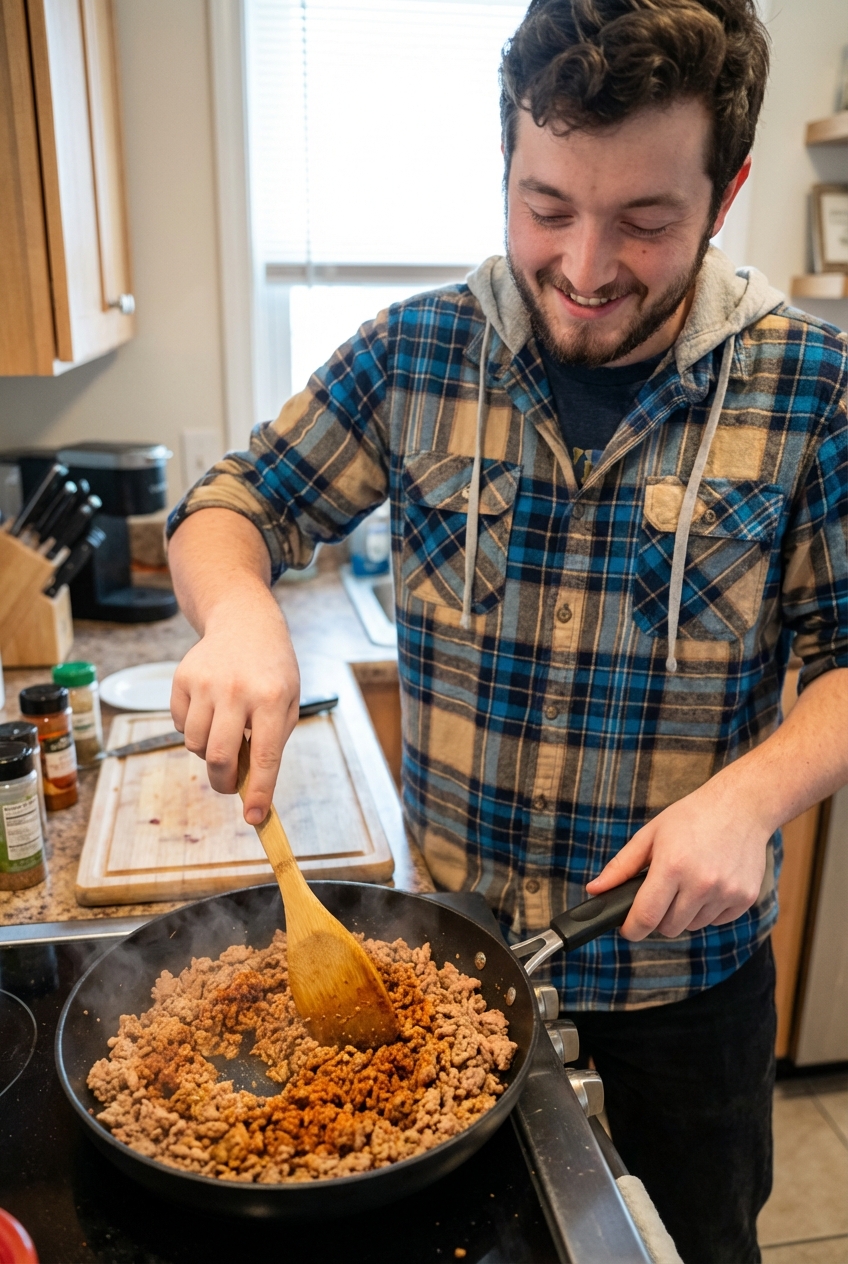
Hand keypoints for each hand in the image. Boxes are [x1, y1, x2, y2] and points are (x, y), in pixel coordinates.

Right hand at [170, 587, 300, 824]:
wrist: (245, 623)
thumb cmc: (272, 670)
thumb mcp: (290, 700)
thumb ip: (272, 741)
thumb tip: (249, 785)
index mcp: (273, 698)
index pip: (265, 755)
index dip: (259, 791)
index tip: (255, 817)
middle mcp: (238, 690)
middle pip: (220, 755)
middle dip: (223, 782)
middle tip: (229, 786)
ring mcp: (206, 682)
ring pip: (195, 743)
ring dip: (208, 752)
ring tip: (224, 733)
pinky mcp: (182, 678)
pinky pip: (180, 725)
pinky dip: (193, 729)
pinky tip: (210, 710)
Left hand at [585, 771, 771, 939]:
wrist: (740, 806)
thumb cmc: (691, 817)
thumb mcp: (650, 835)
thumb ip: (621, 867)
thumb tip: (594, 890)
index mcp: (672, 866)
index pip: (646, 917)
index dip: (631, 929)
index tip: (627, 928)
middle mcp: (701, 883)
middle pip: (669, 928)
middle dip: (658, 917)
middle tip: (660, 895)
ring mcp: (726, 893)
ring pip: (693, 925)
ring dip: (684, 913)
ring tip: (688, 881)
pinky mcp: (745, 898)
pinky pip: (717, 921)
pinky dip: (708, 910)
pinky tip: (710, 882)